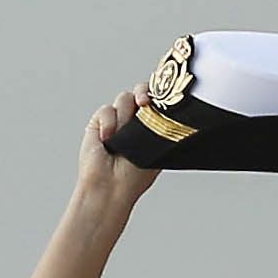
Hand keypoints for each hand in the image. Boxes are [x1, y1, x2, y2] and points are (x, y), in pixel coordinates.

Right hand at [76, 86, 158, 208]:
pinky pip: (107, 110)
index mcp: (154, 127)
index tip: (164, 97)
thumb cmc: (135, 175)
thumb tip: (177, 115)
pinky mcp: (100, 121)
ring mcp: (118, 120)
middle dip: (144, 92)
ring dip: (125, 116)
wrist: (111, 185)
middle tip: (144, 103)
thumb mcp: (157, 150)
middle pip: (141, 92)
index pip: (160, 101)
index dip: (161, 93)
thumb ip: (163, 129)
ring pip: (125, 98)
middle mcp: (136, 121)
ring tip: (123, 139)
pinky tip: (108, 140)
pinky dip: (109, 124)